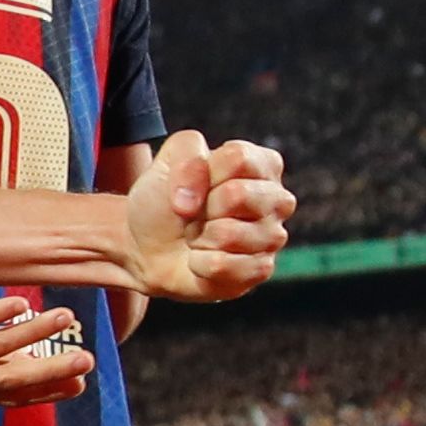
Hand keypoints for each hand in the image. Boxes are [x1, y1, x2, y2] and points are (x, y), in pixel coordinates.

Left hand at [125, 130, 292, 300]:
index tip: (192, 183)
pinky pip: (223, 266)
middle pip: (238, 195)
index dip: (201, 172)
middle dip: (202, 205)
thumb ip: (186, 154)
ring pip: (230, 234)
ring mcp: (273, 238)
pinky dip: (198, 262)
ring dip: (198, 236)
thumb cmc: (165, 198)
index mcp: (262, 164)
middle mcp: (277, 200)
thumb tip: (192, 201)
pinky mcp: (260, 271)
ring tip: (198, 234)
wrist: (148, 245)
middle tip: (195, 211)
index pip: (239, 158)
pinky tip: (201, 257)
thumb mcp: (166, 159)